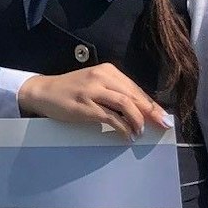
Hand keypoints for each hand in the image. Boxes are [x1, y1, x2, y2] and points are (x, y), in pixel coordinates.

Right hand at [16, 64, 170, 139]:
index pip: (135, 89)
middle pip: (134, 95)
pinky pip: (110, 117)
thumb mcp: (95, 85)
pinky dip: (122, 128)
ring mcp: (93, 91)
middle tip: (162, 125)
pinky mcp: (85, 106)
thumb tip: (140, 110)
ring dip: (137, 120)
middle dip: (151, 112)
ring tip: (140, 132)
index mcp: (108, 71)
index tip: (163, 117)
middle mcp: (102, 77)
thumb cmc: (71, 90)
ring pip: (125, 104)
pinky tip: (127, 136)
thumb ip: (115, 93)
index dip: (151, 104)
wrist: (43, 91)